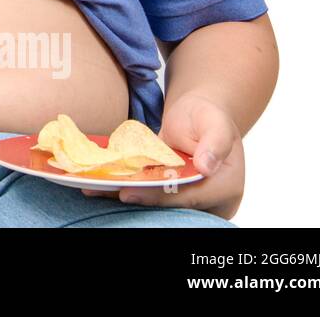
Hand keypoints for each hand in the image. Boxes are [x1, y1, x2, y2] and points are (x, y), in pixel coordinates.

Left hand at [80, 93, 244, 219]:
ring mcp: (185, 196)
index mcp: (226, 188)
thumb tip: (206, 166)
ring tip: (93, 188)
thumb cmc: (209, 116)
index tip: (129, 193)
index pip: (189, 198)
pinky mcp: (166, 190)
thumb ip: (215, 143)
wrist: (198, 115)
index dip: (159, 198)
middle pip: (169, 204)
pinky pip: (145, 190)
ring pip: (153, 199)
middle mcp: (206, 200)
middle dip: (136, 197)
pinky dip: (124, 185)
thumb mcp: (216, 123)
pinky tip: (99, 182)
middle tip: (103, 189)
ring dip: (124, 192)